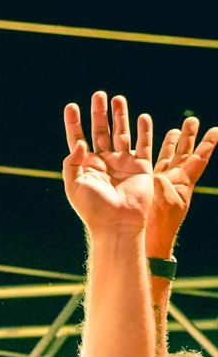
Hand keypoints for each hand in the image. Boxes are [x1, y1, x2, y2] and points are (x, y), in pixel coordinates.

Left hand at [63, 92, 154, 232]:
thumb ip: (72, 163)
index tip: (71, 106)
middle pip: (100, 131)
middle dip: (99, 113)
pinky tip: (143, 117)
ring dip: (120, 116)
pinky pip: (143, 145)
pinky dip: (144, 130)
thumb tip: (79, 142)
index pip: (78, 139)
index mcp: (85, 166)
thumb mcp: (74, 185)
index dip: (74, 123)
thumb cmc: (93, 208)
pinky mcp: (140, 166)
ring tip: (117, 98)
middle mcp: (103, 162)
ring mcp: (122, 163)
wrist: (117, 223)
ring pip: (121, 133)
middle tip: (98, 94)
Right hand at [148, 117, 216, 255]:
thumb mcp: (166, 201)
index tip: (216, 130)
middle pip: (185, 152)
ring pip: (167, 156)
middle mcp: (174, 178)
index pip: (200, 158)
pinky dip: (147, 153)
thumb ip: (162, 184)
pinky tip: (146, 144)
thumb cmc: (160, 223)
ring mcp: (160, 181)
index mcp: (184, 181)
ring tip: (176, 129)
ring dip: (171, 142)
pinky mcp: (145, 184)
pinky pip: (148, 164)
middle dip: (189, 137)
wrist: (145, 236)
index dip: (208, 144)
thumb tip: (158, 175)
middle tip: (192, 120)